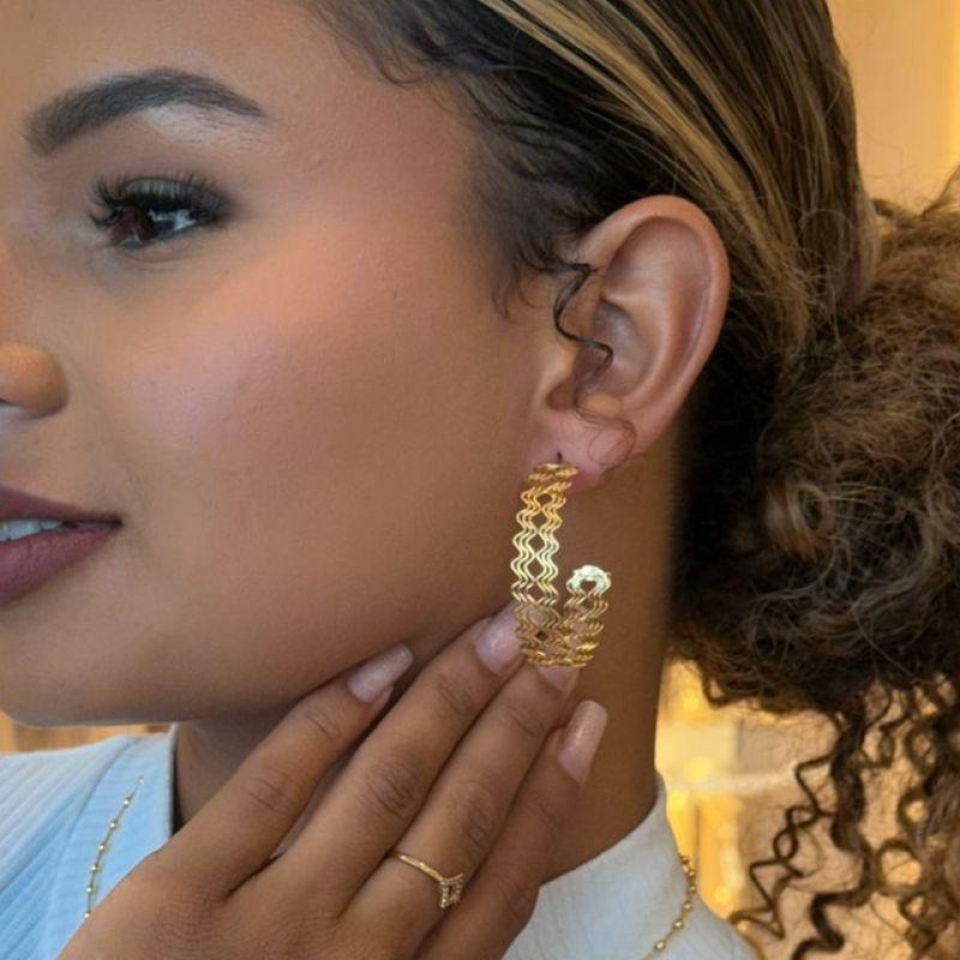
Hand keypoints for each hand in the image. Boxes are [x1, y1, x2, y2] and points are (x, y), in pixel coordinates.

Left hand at [58, 600, 608, 959]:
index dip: (551, 797)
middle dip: (516, 728)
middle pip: (459, 821)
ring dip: (449, 702)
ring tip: (492, 636)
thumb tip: (479, 868)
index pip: (503, 885)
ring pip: (385, 791)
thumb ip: (409, 958)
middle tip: (552, 653)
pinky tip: (382, 663)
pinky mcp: (179, 901)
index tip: (585, 724)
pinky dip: (332, 720)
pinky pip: (273, 789)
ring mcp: (270, 932)